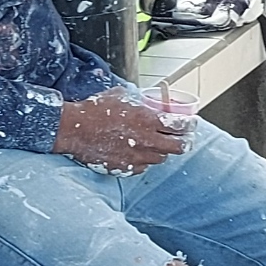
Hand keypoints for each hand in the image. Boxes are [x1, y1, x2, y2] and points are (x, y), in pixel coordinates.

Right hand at [51, 89, 191, 173]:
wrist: (74, 129)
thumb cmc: (95, 110)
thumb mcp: (122, 96)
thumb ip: (139, 101)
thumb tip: (149, 100)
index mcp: (148, 120)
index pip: (180, 125)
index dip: (190, 124)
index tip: (192, 123)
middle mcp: (147, 141)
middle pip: (179, 147)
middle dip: (185, 142)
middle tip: (185, 139)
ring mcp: (137, 158)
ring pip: (161, 158)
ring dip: (162, 150)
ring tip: (158, 144)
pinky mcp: (126, 169)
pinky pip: (143, 167)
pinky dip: (144, 160)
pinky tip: (138, 153)